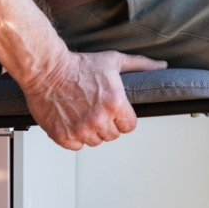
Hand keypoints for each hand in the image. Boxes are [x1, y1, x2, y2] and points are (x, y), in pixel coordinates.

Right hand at [21, 49, 166, 149]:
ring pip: (95, 142)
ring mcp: (80, 129)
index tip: (114, 111)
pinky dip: (74, 137)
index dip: (122, 119)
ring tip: (82, 113)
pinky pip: (76, 146)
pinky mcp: (63, 136)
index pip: (130, 126)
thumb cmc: (79, 65)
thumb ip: (140, 65)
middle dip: (107, 124)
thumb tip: (162, 66)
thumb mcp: (114, 61)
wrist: (46, 69)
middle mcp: (99, 119)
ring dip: (91, 131)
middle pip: (112, 135)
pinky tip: (71, 120)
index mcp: (115, 104)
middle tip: (95, 109)